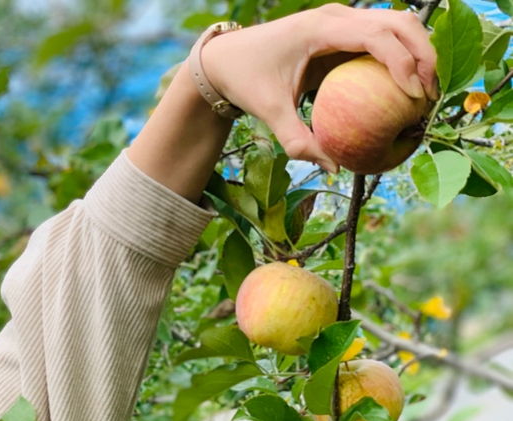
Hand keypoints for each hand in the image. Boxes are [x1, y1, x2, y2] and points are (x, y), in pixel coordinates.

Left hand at [201, 5, 438, 171]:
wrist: (225, 59)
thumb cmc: (245, 81)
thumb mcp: (267, 111)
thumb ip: (296, 140)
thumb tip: (333, 167)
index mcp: (319, 28)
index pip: (376, 35)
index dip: (403, 61)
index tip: (414, 94)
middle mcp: (335, 17)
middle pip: (399, 22)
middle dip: (424, 54)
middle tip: (431, 95)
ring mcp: (341, 21)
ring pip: (396, 25)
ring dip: (418, 53)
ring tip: (426, 92)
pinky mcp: (342, 33)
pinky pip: (381, 40)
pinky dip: (400, 58)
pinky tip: (406, 91)